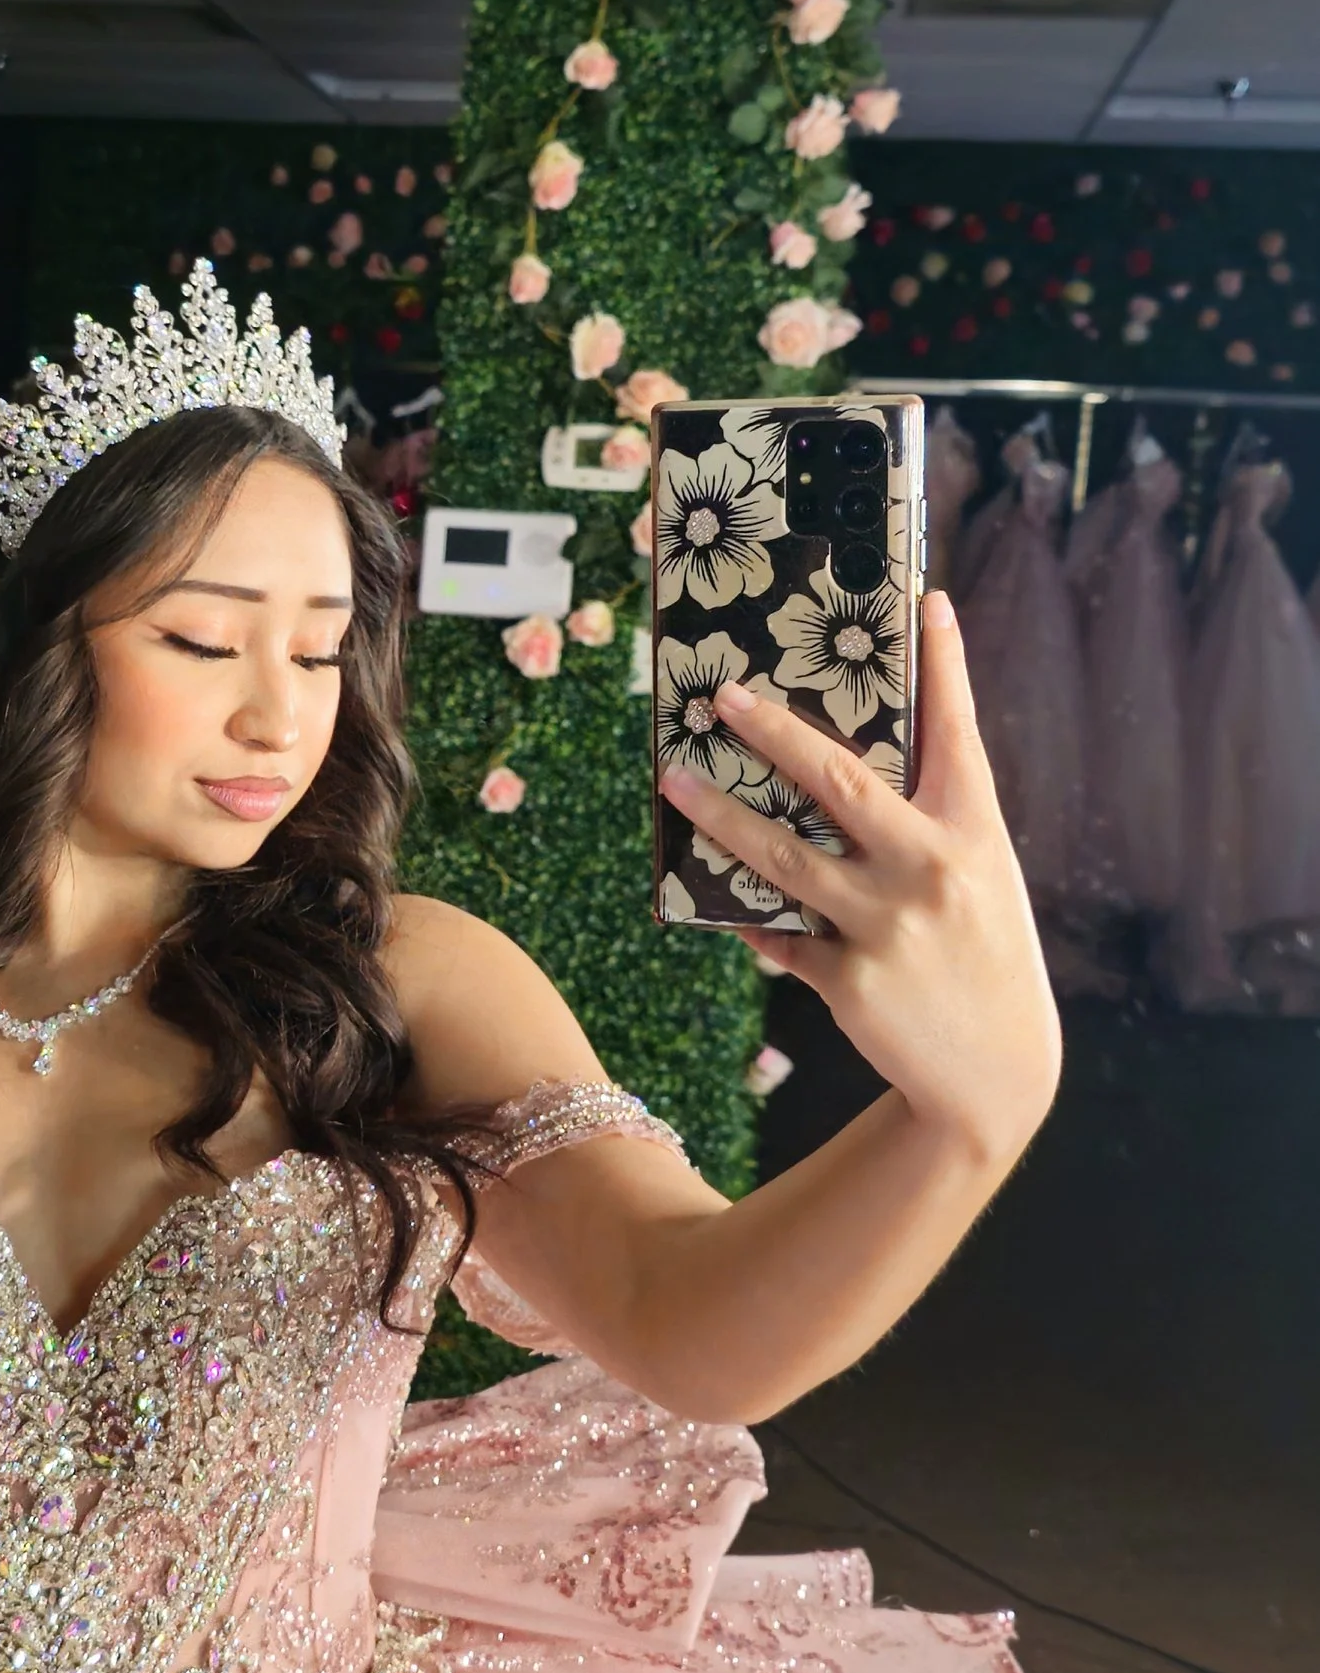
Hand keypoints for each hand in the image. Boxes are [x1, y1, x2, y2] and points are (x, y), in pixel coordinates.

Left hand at [655, 589, 1059, 1168]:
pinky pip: (778, 935)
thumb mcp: (979, 877)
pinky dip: (748, 918)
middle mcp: (930, 870)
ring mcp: (886, 926)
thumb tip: (852, 764)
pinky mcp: (848, 981)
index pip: (958, 734)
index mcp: (973, 834)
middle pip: (839, 781)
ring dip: (720, 817)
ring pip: (783, 857)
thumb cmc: (981, 956)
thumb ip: (932, 821)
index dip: (945, 667)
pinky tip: (716, 904)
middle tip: (722, 696)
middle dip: (774, 733)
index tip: (926, 602)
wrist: (998, 1071)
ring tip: (674, 784)